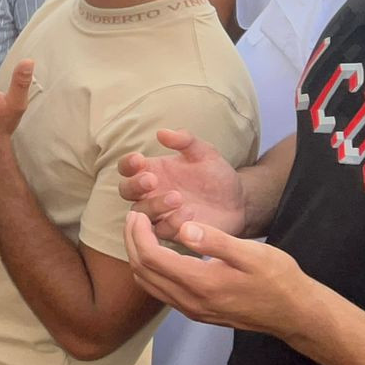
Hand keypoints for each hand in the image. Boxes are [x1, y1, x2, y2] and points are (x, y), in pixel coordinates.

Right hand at [116, 128, 246, 238]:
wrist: (238, 202)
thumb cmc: (216, 176)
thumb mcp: (205, 153)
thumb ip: (185, 141)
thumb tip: (162, 132)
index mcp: (152, 170)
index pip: (127, 167)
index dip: (128, 164)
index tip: (139, 159)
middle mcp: (150, 193)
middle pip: (126, 191)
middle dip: (135, 185)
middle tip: (152, 180)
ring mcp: (159, 214)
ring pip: (141, 213)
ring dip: (154, 205)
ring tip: (177, 197)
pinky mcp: (172, 231)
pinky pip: (162, 230)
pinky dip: (172, 222)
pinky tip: (189, 212)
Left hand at [123, 211, 321, 337]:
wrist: (293, 313)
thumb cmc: (278, 279)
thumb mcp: (252, 254)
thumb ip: (216, 241)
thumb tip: (182, 228)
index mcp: (201, 284)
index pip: (151, 258)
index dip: (138, 234)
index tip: (138, 213)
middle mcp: (190, 301)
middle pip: (142, 272)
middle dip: (132, 242)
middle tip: (134, 217)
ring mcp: (191, 310)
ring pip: (148, 284)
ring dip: (138, 256)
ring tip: (141, 231)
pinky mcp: (196, 312)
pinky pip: (160, 291)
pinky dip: (150, 269)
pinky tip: (159, 251)